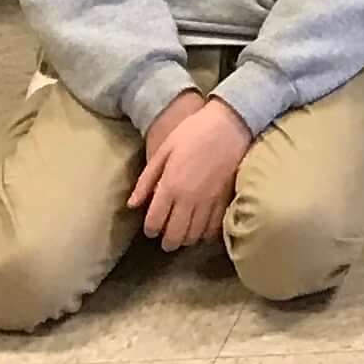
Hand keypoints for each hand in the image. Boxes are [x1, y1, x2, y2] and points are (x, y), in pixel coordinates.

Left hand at [130, 90, 253, 250]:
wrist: (231, 122)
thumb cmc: (194, 131)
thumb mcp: (164, 149)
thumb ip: (146, 179)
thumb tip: (132, 205)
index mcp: (170, 185)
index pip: (155, 222)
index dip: (150, 229)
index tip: (151, 228)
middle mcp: (189, 199)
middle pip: (175, 235)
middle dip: (167, 241)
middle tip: (166, 237)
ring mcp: (210, 201)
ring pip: (195, 235)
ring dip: (186, 238)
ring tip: (184, 233)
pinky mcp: (226, 199)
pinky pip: (214, 227)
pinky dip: (206, 232)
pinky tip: (202, 227)